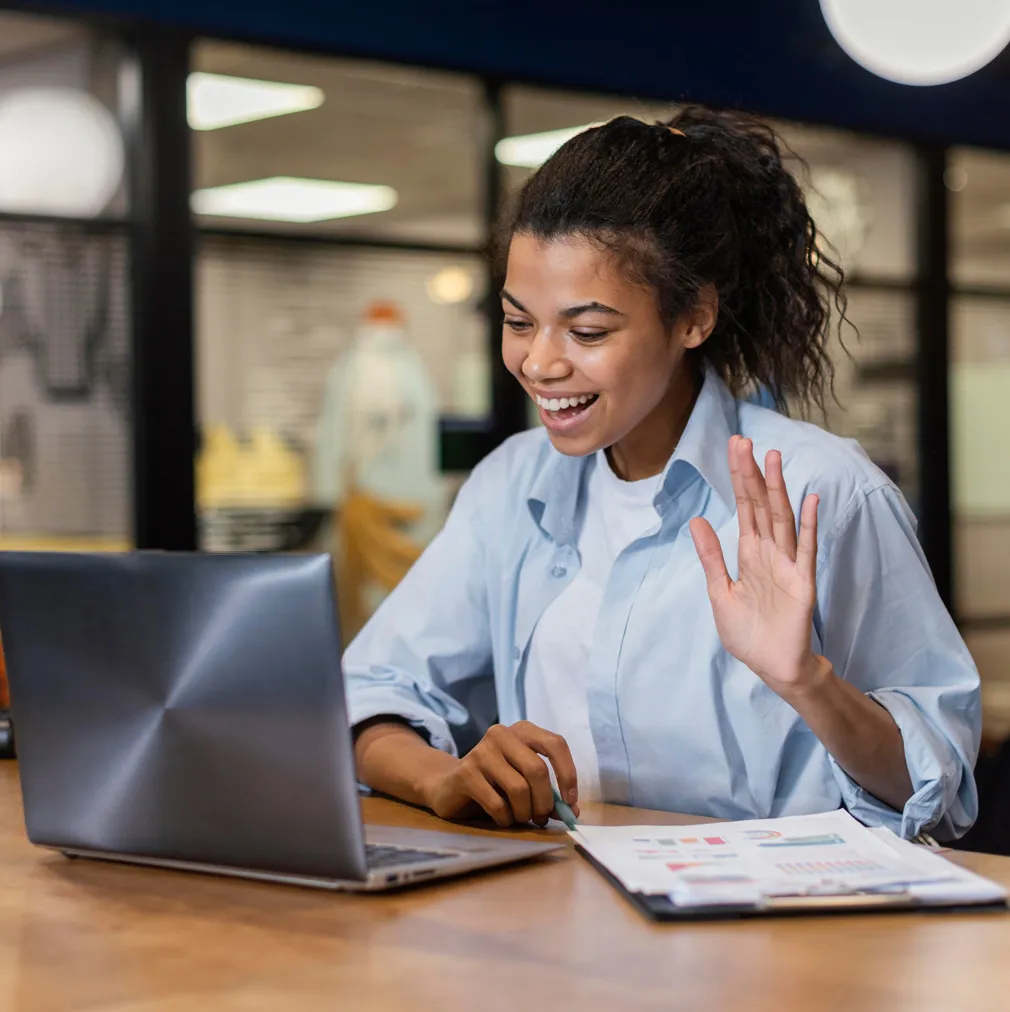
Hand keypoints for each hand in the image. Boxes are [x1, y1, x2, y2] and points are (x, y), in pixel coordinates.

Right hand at [421, 721, 579, 827]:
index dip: (568, 774)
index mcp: (522, 730)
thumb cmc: (495, 784)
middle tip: (542, 818)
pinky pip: (497, 804)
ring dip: (525, 813)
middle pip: (537, 770)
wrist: (449, 786)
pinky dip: (505, 818)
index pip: (555, 744)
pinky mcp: (465, 773)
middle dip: (545, 802)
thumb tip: (572, 810)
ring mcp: (481, 751)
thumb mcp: (525, 783)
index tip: (570, 801)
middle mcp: (501, 734)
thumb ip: (550, 793)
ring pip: (519, 789)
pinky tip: (502, 818)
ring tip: (520, 818)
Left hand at [689, 435, 821, 698]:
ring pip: (782, 519)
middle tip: (743, 440)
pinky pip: (806, 549)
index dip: (739, 478)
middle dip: (751, 474)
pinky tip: (809, 499)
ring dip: (777, 489)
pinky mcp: (802, 583)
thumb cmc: (748, 633)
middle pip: (761, 505)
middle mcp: (769, 553)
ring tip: (772, 458)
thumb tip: (696, 521)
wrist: (772, 667)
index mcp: (749, 554)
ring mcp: (787, 565)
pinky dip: (808, 525)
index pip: (745, 507)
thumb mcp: (719, 592)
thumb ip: (711, 557)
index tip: (734, 448)